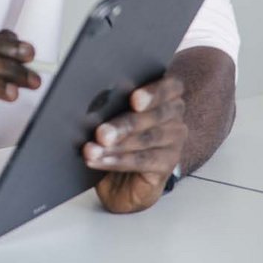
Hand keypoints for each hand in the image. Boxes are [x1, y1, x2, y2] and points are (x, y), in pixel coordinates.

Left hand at [84, 72, 187, 212]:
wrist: (123, 174)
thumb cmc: (115, 132)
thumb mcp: (113, 111)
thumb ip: (111, 102)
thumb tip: (88, 100)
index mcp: (165, 94)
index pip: (168, 88)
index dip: (152, 93)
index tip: (134, 100)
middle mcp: (173, 116)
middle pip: (152, 117)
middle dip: (123, 125)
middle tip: (101, 133)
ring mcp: (174, 141)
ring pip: (145, 140)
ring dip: (115, 146)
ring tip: (92, 150)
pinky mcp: (168, 164)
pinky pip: (142, 161)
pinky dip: (117, 161)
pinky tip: (98, 160)